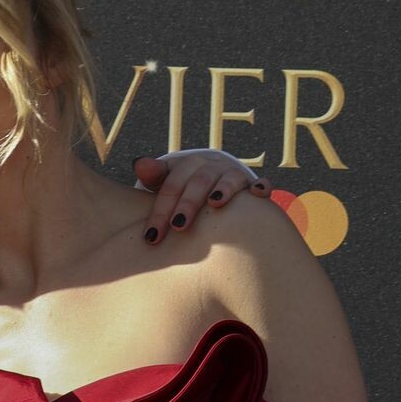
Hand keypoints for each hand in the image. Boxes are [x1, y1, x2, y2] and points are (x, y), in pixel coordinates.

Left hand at [133, 148, 271, 244]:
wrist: (212, 179)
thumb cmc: (183, 188)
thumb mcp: (167, 181)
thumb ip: (154, 175)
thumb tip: (139, 165)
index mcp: (188, 166)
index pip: (172, 185)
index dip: (161, 209)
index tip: (152, 236)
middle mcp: (212, 167)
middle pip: (199, 181)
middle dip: (188, 202)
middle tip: (178, 226)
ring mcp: (233, 175)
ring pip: (230, 178)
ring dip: (224, 188)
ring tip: (216, 202)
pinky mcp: (251, 185)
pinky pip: (260, 183)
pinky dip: (261, 186)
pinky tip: (259, 194)